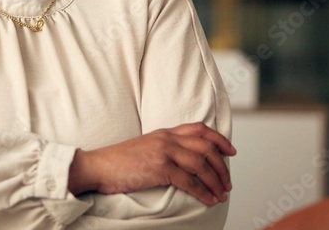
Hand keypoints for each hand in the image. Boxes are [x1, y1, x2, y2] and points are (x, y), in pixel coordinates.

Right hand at [68, 122, 234, 205]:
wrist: (98, 166)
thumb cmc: (119, 161)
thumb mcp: (146, 146)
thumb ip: (165, 148)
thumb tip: (186, 161)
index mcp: (165, 132)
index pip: (199, 129)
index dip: (219, 139)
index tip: (230, 151)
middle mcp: (167, 138)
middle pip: (206, 147)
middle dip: (222, 166)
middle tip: (227, 182)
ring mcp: (164, 152)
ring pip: (201, 164)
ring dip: (216, 181)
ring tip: (221, 194)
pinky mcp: (159, 168)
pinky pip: (189, 181)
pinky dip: (203, 191)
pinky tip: (209, 199)